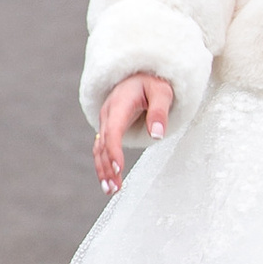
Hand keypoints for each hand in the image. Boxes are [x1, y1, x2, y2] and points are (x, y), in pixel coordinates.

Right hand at [94, 74, 172, 194]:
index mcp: (120, 104)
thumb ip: (160, 113)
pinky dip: (103, 164)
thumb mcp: (163, 93)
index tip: (119, 168)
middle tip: (115, 188)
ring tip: (111, 190)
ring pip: (99, 148)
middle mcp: (108, 113)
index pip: (113, 130)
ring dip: (103, 169)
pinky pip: (102, 148)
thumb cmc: (154, 83)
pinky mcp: (108, 128)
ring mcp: (106, 121)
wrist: (140, 73)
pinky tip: (109, 180)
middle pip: (103, 143)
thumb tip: (157, 136)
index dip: (114, 150)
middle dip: (107, 167)